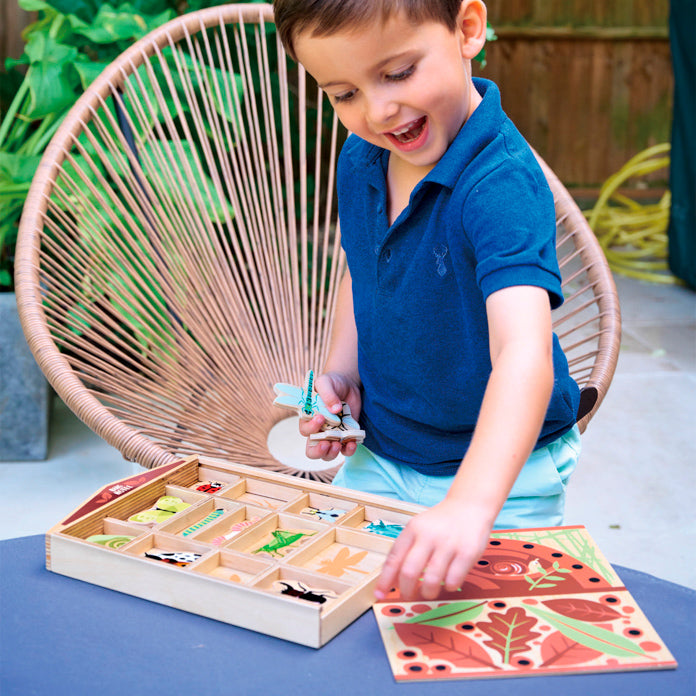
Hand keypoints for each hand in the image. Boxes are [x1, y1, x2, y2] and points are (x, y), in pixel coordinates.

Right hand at [299, 371, 361, 460]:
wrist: (348, 383)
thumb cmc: (332, 382)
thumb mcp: (326, 382)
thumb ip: (327, 394)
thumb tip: (334, 409)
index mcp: (309, 418)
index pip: (305, 430)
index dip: (311, 428)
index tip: (321, 418)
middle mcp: (319, 430)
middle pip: (312, 449)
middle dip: (318, 451)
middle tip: (327, 444)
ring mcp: (333, 434)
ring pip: (328, 454)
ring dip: (332, 453)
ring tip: (338, 445)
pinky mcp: (346, 435)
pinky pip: (346, 449)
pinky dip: (349, 450)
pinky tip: (353, 443)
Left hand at [374, 498, 494, 600]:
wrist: (469, 505)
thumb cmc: (440, 523)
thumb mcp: (419, 528)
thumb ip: (406, 550)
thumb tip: (392, 581)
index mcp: (413, 529)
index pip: (394, 558)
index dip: (385, 580)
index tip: (379, 594)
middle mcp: (429, 535)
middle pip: (409, 572)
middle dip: (406, 591)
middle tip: (408, 596)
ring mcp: (448, 544)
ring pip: (431, 580)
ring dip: (427, 593)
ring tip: (429, 592)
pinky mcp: (467, 552)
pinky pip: (453, 580)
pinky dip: (448, 587)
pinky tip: (448, 582)